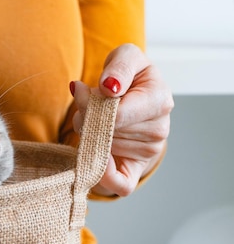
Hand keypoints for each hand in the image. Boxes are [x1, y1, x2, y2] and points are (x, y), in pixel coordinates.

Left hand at [72, 43, 173, 196]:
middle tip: (88, 108)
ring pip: (103, 150)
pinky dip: (103, 175)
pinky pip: (120, 185)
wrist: (132, 97)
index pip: (118, 114)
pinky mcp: (135, 170)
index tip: (82, 92)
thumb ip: (118, 66)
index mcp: (160, 99)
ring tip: (95, 122)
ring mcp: (149, 152)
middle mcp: (159, 128)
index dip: (91, 105)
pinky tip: (95, 156)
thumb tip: (108, 86)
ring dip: (88, 136)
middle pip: (106, 132)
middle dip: (87, 119)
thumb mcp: (124, 58)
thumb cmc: (126, 77)